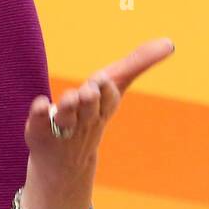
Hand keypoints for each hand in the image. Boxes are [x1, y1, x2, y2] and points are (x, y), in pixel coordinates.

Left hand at [20, 37, 175, 208]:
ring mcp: (61, 128)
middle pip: (89, 107)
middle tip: (88, 89)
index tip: (102, 79)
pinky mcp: (39, 132)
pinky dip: (38, 113)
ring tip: (69, 97)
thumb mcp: (114, 89)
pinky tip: (38, 104)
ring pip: (66, 116)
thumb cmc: (92, 116)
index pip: (108, 98)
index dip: (105, 90)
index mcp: (102, 109)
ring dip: (68, 105)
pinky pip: (39, 123)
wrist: (65, 165)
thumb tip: (169, 42)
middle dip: (89, 97)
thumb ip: (138, 63)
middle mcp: (84, 119)